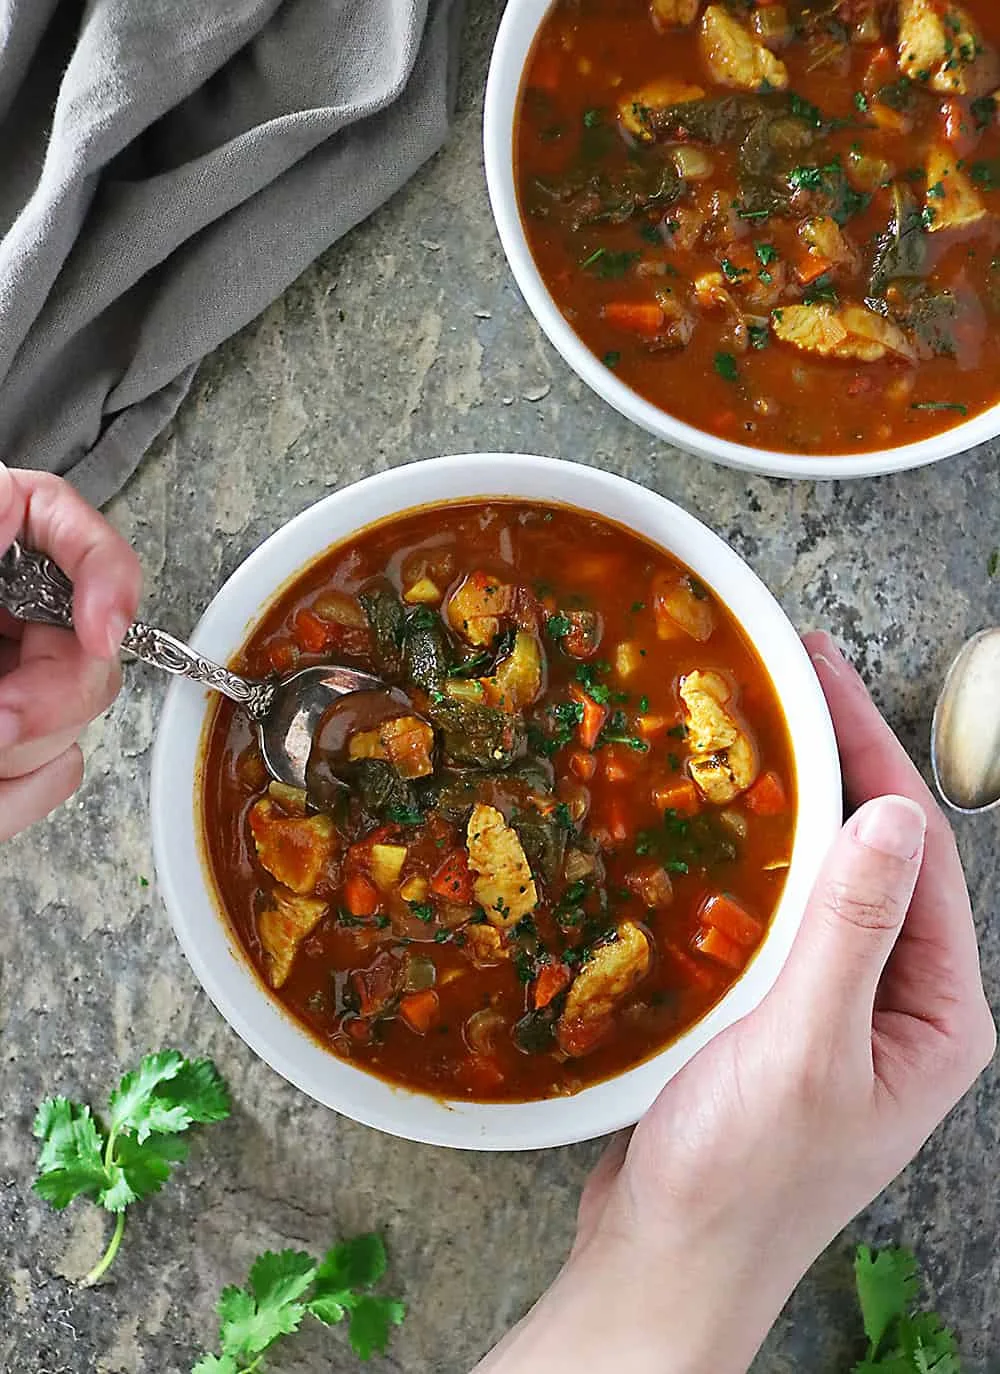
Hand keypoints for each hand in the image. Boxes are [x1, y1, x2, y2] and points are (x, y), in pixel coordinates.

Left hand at [0, 465, 141, 840]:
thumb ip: (2, 538)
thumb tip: (76, 592)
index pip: (74, 536)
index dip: (107, 575)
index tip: (103, 627)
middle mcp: (8, 620)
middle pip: (93, 648)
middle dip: (50, 698)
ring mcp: (12, 688)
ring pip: (76, 726)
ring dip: (22, 758)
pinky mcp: (11, 749)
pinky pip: (52, 780)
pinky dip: (12, 797)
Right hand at [476, 633, 994, 1373]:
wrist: (665, 1260)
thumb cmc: (739, 1180)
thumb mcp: (803, 1051)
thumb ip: (850, 933)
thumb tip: (894, 815)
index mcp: (936, 1012)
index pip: (917, 852)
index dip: (871, 753)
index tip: (821, 675)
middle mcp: (899, 1002)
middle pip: (876, 853)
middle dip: (837, 762)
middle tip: (785, 677)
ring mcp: (839, 1007)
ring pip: (826, 878)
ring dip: (795, 803)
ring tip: (753, 727)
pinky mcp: (780, 1015)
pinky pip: (780, 915)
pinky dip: (755, 860)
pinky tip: (718, 823)